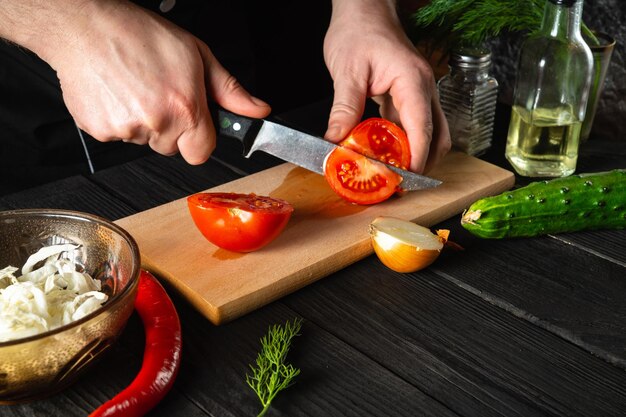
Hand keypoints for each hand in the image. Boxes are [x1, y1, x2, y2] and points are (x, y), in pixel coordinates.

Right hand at [19, 1, 270, 164]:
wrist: (85, 25)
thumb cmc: (139, 34)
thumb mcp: (197, 55)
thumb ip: (229, 91)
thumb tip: (257, 110)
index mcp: (185, 109)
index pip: (201, 152)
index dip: (199, 138)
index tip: (193, 124)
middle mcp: (156, 123)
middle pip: (172, 148)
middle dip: (171, 128)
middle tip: (160, 95)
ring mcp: (126, 130)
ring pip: (145, 141)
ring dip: (144, 123)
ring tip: (136, 88)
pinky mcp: (100, 131)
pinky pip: (118, 136)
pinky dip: (119, 120)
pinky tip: (117, 93)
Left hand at [323, 0, 449, 173]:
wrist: (365, 8)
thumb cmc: (358, 30)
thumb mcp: (346, 70)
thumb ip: (344, 108)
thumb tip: (335, 141)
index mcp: (413, 81)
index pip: (422, 127)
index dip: (417, 158)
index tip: (406, 180)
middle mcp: (424, 89)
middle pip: (437, 136)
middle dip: (422, 163)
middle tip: (398, 184)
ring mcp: (419, 92)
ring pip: (429, 133)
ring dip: (415, 155)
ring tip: (391, 174)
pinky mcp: (409, 95)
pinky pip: (413, 125)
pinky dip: (404, 144)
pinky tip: (384, 154)